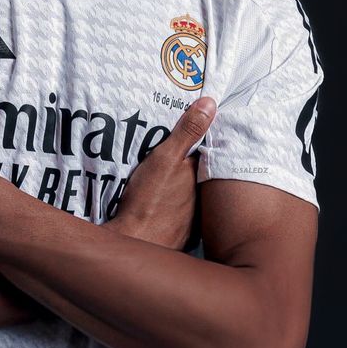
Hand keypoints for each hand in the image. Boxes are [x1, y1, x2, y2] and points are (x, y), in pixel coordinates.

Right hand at [107, 95, 216, 250]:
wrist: (136, 243)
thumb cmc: (148, 200)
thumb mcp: (165, 158)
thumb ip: (188, 132)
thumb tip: (210, 104)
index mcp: (202, 174)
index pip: (211, 150)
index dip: (205, 137)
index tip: (201, 124)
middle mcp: (205, 196)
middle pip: (203, 172)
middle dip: (196, 162)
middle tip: (182, 150)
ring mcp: (197, 216)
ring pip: (195, 193)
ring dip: (188, 185)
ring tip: (174, 176)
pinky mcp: (185, 232)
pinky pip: (187, 212)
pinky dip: (181, 205)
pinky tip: (168, 203)